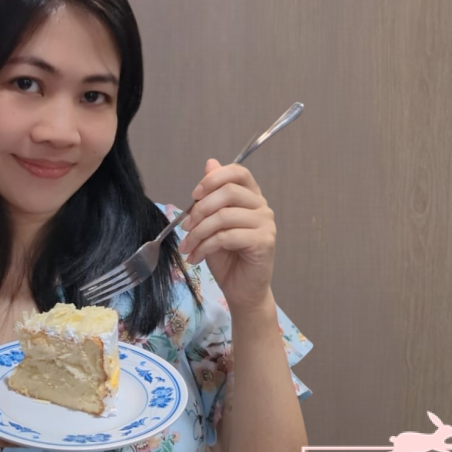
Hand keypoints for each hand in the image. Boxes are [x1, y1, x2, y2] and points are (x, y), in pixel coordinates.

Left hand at [178, 158, 276, 312]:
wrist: (240, 289)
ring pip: (225, 216)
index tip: (194, 195)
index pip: (238, 172)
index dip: (213, 179)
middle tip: (185, 227)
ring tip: (187, 246)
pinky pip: (227, 236)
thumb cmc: (226, 256)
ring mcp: (266, 224)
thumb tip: (210, 162)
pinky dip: (205, 246)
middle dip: (200, 208)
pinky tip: (195, 257)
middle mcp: (262, 206)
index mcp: (250, 197)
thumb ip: (211, 196)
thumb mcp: (211, 223)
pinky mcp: (264, 242)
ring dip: (198, 232)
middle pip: (229, 191)